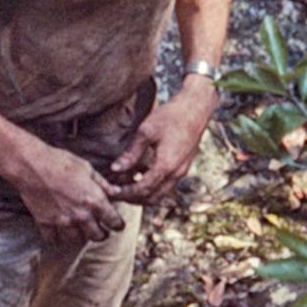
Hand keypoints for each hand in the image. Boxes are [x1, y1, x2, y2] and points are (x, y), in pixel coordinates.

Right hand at [15, 142, 127, 244]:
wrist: (30, 164)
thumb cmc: (59, 162)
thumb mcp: (86, 168)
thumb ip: (102, 184)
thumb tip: (116, 192)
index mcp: (94, 200)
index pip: (114, 222)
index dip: (118, 224)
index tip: (117, 224)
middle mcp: (80, 215)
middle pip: (97, 236)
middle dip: (101, 233)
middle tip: (99, 229)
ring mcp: (62, 221)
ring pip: (76, 240)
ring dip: (80, 236)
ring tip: (79, 229)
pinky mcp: (45, 223)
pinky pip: (54, 240)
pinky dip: (57, 237)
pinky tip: (59, 230)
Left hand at [107, 84, 214, 204]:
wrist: (196, 108)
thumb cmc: (171, 116)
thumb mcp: (146, 131)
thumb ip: (131, 153)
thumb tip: (115, 169)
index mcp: (166, 166)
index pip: (142, 189)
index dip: (125, 193)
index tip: (111, 191)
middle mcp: (176, 173)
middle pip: (151, 197)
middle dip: (132, 198)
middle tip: (116, 192)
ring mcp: (181, 171)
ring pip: (160, 193)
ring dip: (142, 193)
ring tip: (124, 185)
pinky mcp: (183, 166)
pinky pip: (166, 184)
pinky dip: (152, 185)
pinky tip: (138, 175)